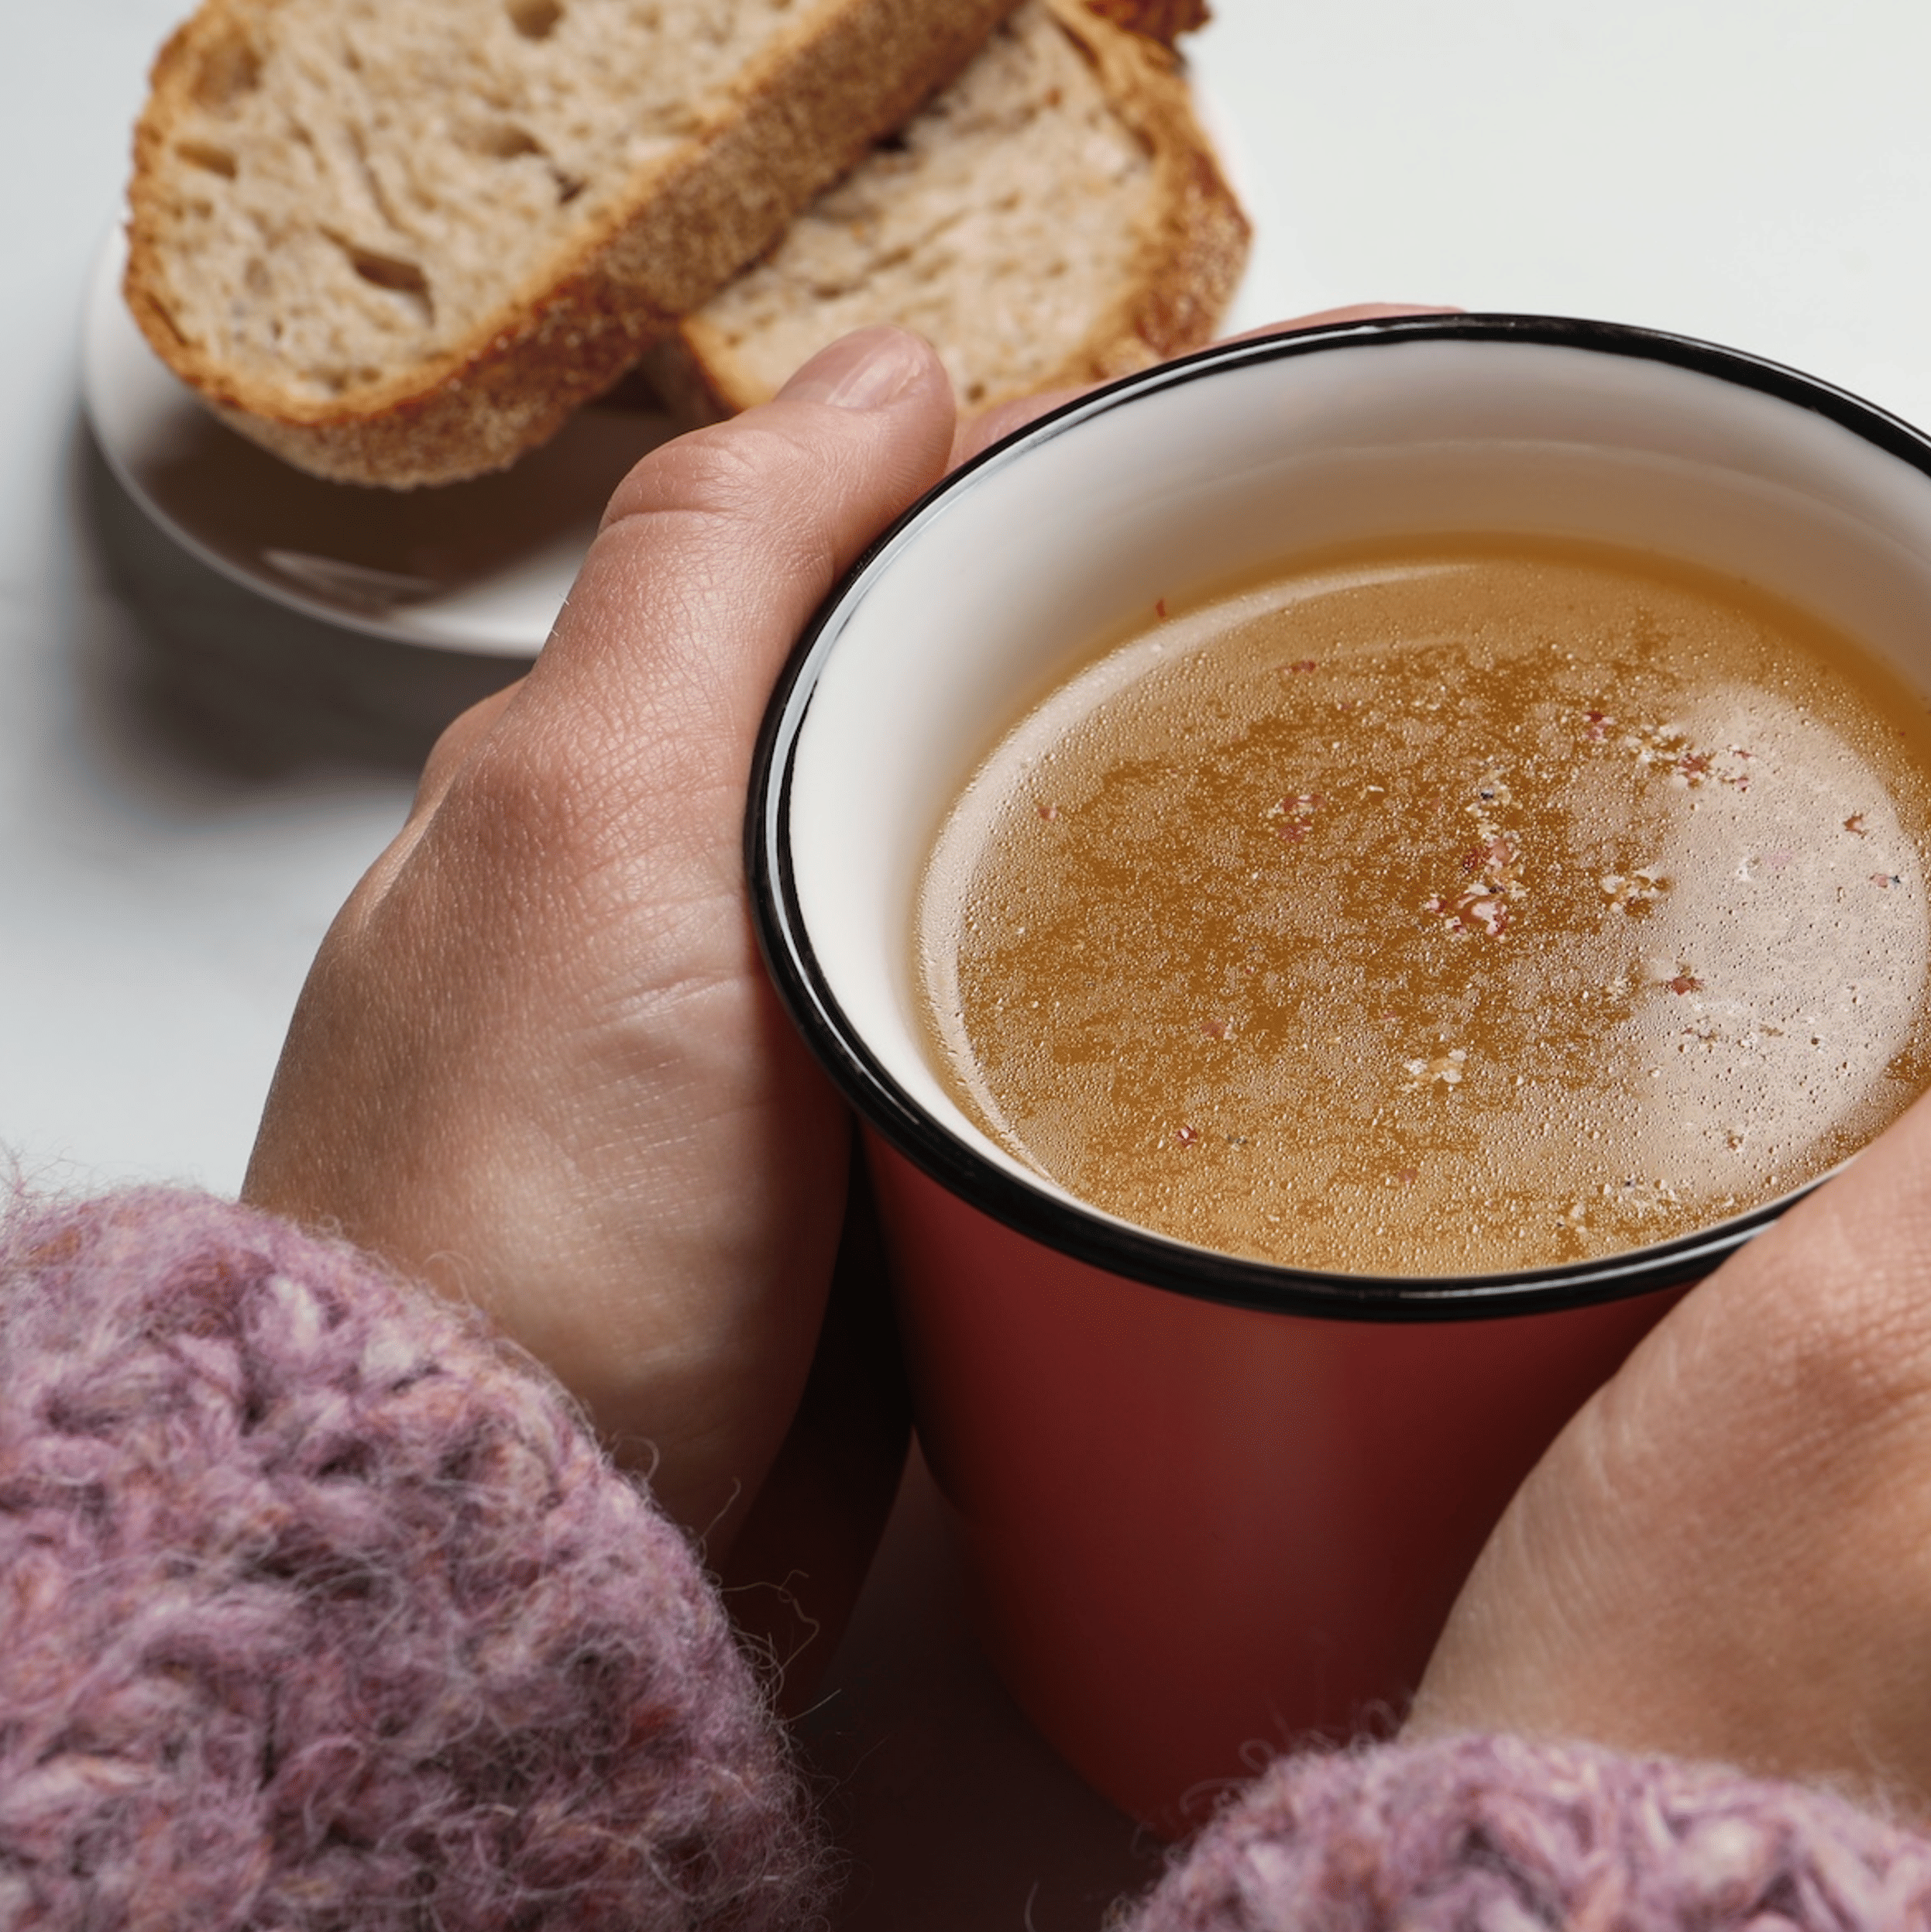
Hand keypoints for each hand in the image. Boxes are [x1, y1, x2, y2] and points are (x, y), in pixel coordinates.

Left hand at [242, 305, 1451, 1585]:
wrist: (516, 1565)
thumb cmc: (521, 1215)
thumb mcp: (596, 823)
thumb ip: (721, 571)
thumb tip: (889, 366)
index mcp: (666, 760)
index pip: (919, 539)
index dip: (1108, 467)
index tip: (1303, 433)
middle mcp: (749, 887)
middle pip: (1013, 701)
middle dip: (1197, 649)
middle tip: (1405, 615)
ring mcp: (840, 1050)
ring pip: (1065, 881)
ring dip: (1213, 844)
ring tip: (1414, 792)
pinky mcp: (917, 1200)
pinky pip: (1076, 1057)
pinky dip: (1184, 1021)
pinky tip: (1307, 1011)